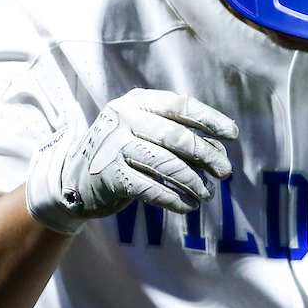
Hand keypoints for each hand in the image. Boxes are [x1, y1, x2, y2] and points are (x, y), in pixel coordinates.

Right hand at [26, 88, 238, 234]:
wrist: (75, 178)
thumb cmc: (124, 152)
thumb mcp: (145, 132)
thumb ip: (178, 135)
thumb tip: (219, 154)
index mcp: (137, 101)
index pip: (181, 105)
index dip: (210, 119)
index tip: (232, 134)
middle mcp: (123, 118)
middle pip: (177, 137)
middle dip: (208, 155)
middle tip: (225, 172)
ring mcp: (113, 147)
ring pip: (167, 165)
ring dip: (195, 182)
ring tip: (207, 194)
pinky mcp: (109, 176)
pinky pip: (152, 189)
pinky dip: (175, 200)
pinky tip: (187, 206)